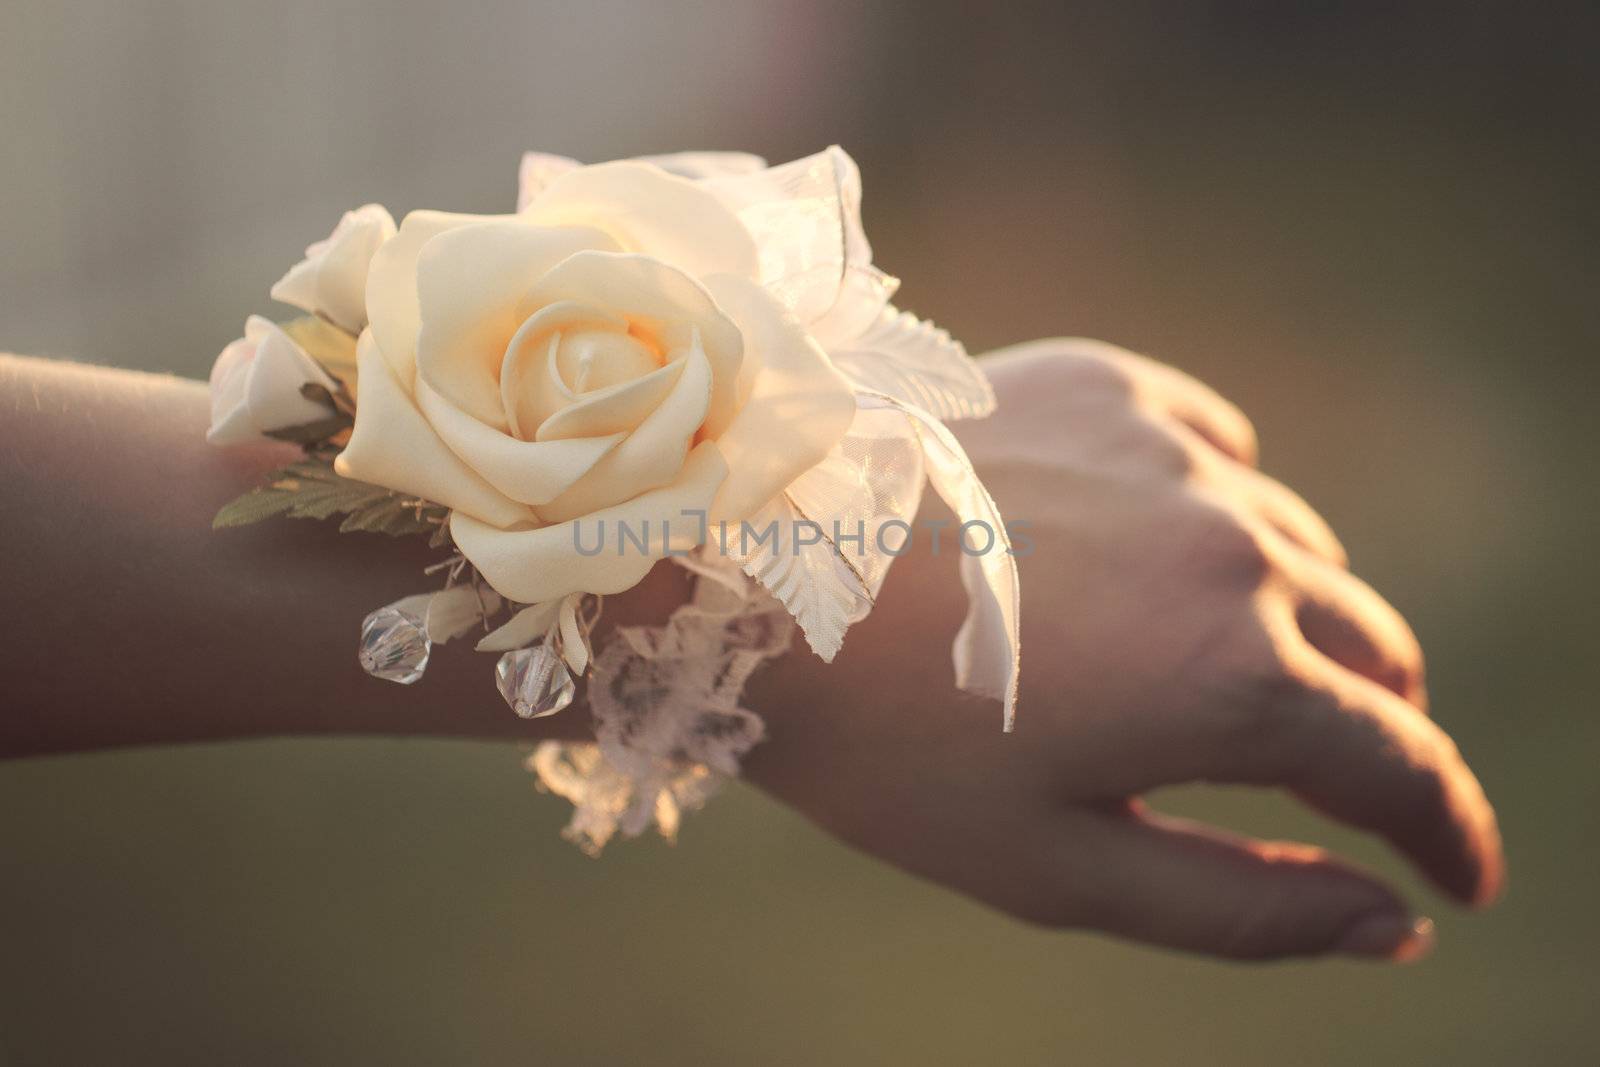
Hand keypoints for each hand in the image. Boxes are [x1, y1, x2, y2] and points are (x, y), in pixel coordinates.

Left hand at [744, 339, 1502, 960]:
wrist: (737, 571)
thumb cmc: (883, 743)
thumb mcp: (1056, 868)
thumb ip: (1241, 908)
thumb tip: (1384, 924)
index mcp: (1233, 681)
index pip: (1400, 767)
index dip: (1447, 834)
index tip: (1460, 874)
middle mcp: (1233, 547)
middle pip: (1371, 648)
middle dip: (1366, 726)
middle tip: (1324, 776)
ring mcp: (1174, 451)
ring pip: (1297, 549)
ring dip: (1283, 617)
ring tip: (1195, 662)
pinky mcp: (1110, 386)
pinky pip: (1218, 454)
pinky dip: (1212, 516)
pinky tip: (1143, 549)